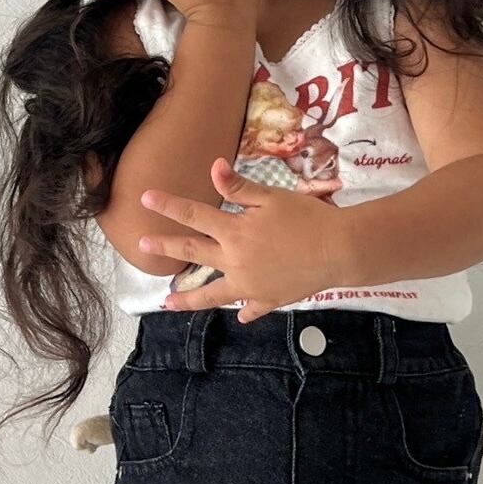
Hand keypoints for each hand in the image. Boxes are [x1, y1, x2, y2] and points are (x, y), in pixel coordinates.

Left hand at [137, 159, 349, 323]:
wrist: (341, 250)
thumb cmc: (309, 218)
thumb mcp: (273, 197)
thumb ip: (240, 187)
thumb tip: (213, 168)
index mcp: (235, 232)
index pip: (194, 215)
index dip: (168, 205)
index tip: (145, 198)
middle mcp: (235, 261)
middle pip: (193, 253)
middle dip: (165, 247)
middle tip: (141, 246)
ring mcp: (250, 285)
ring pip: (212, 294)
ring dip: (187, 298)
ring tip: (167, 303)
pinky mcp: (269, 300)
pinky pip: (251, 308)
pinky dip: (245, 311)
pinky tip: (239, 315)